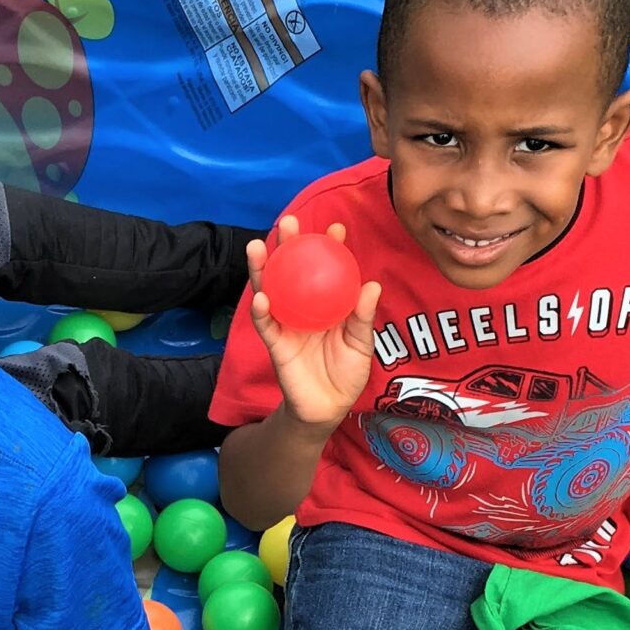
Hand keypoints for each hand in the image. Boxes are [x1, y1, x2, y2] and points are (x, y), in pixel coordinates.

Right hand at [248, 217, 383, 428]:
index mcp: (326, 303)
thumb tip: (372, 285)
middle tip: (289, 223)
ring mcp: (286, 323)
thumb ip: (362, 317)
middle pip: (292, 269)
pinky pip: (266, 324)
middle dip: (288, 244)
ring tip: (257, 245)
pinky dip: (262, 310)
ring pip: (271, 289)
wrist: (328, 407)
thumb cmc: (347, 374)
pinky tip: (261, 296)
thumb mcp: (361, 344)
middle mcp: (303, 307)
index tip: (336, 228)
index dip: (329, 247)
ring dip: (262, 267)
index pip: (326, 269)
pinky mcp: (275, 343)